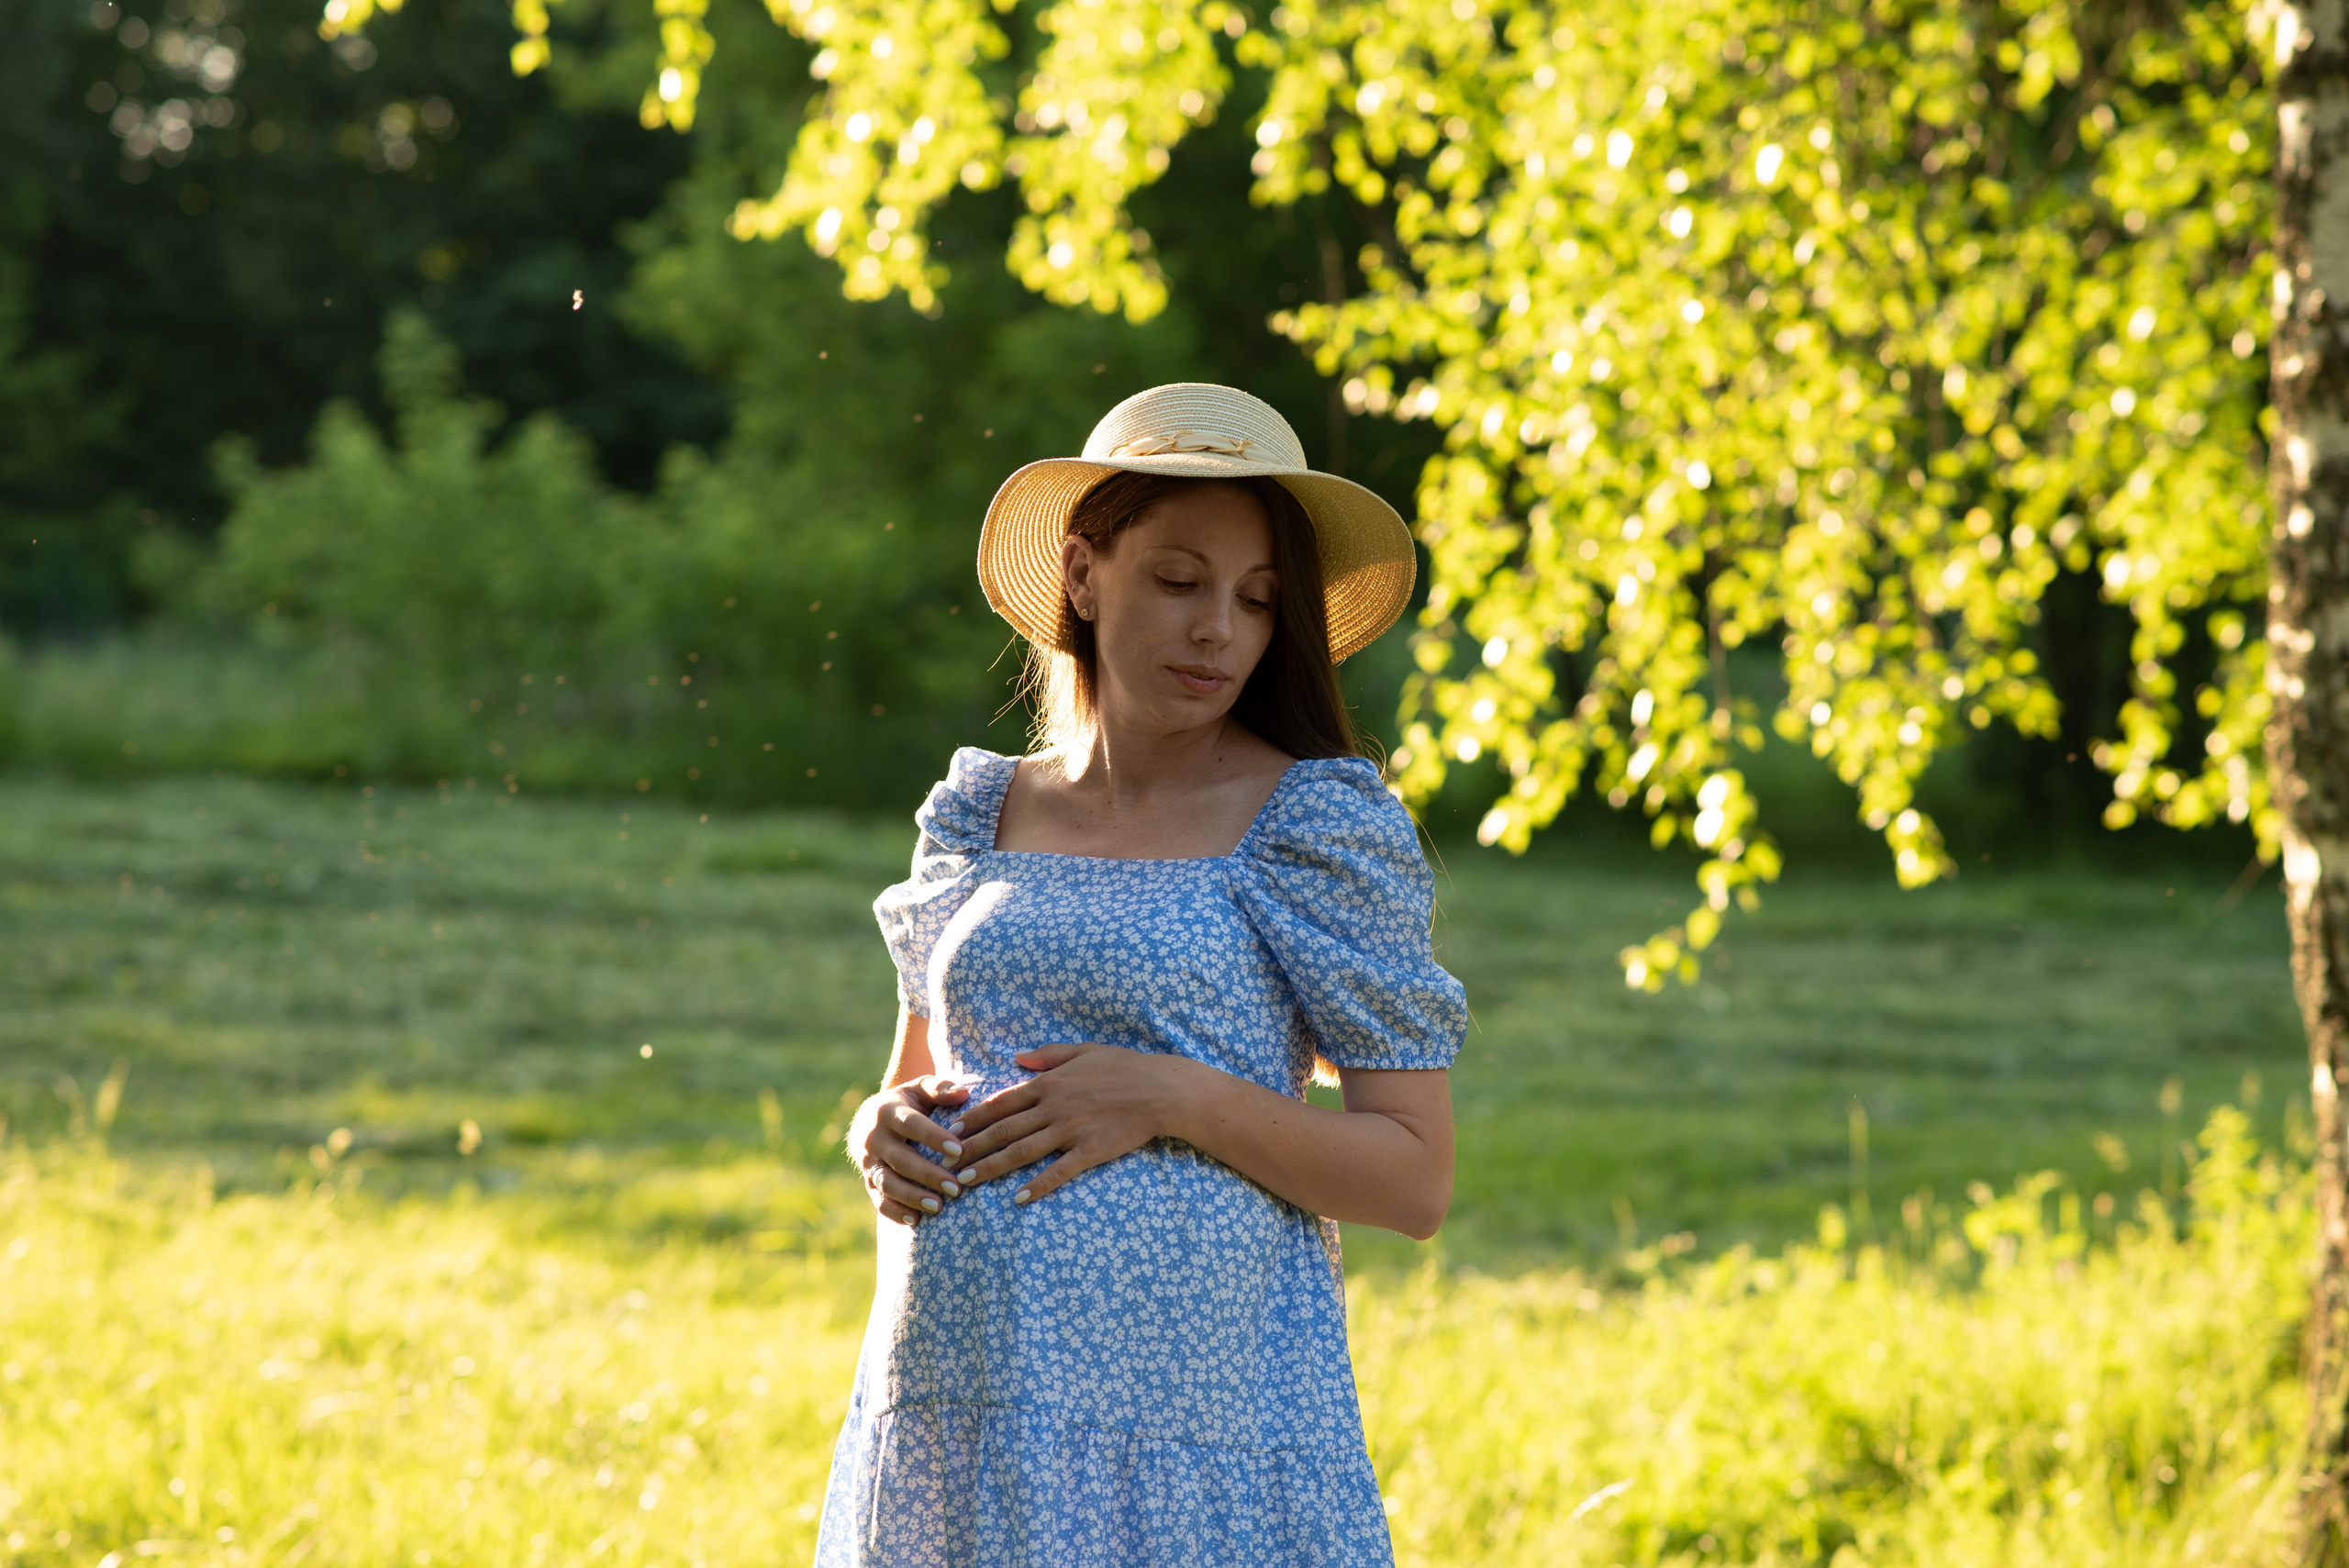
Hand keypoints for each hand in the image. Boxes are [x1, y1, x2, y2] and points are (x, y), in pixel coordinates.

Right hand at [848, 1076, 971, 1225]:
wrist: (871, 1119)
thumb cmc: (907, 1102)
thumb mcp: (920, 1089)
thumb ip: (941, 1089)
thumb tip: (963, 1093)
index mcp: (887, 1112)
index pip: (911, 1125)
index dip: (934, 1137)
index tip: (958, 1150)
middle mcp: (873, 1138)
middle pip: (901, 1159)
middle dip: (928, 1175)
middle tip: (956, 1188)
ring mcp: (868, 1162)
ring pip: (887, 1183)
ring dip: (912, 1197)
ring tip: (939, 1207)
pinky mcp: (867, 1181)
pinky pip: (878, 1200)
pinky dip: (895, 1212)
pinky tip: (916, 1220)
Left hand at [946, 1043, 1184, 1204]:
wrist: (1161, 1089)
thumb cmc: (1124, 1066)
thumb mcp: (1083, 1051)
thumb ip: (1048, 1055)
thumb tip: (1016, 1056)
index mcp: (1050, 1083)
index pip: (1002, 1103)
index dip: (974, 1119)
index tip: (952, 1132)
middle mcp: (1054, 1107)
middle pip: (1004, 1131)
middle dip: (972, 1149)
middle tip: (944, 1164)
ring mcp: (1071, 1131)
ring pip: (1022, 1153)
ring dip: (991, 1168)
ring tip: (967, 1183)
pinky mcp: (1090, 1151)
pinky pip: (1058, 1172)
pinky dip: (1037, 1186)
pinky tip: (1018, 1199)